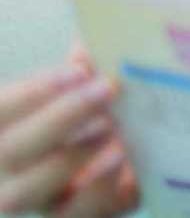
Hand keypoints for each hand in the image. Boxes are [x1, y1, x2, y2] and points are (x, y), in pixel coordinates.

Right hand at [0, 46, 137, 217]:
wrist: (104, 163)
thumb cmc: (81, 116)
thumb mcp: (74, 89)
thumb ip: (78, 69)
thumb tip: (96, 44)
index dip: (34, 90)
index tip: (80, 68)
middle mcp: (1, 170)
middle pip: (10, 150)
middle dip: (61, 117)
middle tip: (108, 88)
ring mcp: (31, 198)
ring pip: (26, 192)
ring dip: (71, 156)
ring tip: (113, 127)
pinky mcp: (68, 216)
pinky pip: (73, 216)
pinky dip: (97, 191)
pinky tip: (124, 162)